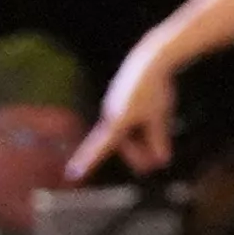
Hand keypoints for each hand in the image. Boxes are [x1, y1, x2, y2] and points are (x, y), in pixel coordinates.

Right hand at [85, 30, 197, 172]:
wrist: (150, 60)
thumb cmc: (155, 90)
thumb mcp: (159, 118)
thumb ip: (158, 140)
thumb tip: (160, 161)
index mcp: (117, 122)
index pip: (101, 148)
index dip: (87, 162)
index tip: (72, 174)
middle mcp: (110, 116)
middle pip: (122, 145)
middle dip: (139, 151)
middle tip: (160, 156)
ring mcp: (112, 108)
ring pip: (126, 133)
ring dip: (141, 136)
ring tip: (157, 119)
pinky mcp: (117, 101)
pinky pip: (127, 121)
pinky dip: (140, 125)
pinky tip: (153, 111)